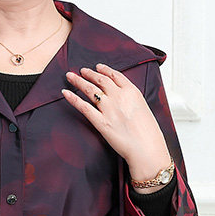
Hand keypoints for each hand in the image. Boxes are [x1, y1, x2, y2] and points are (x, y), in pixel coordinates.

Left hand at [62, 63, 170, 177]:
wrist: (147, 148)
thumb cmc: (148, 133)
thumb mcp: (144, 108)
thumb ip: (131, 100)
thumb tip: (123, 98)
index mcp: (132, 92)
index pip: (115, 75)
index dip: (104, 70)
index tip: (98, 67)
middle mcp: (119, 97)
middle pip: (100, 80)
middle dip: (89, 74)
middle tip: (82, 70)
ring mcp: (108, 109)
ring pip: (90, 89)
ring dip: (78, 81)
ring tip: (70, 76)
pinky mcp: (100, 122)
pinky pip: (83, 106)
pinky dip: (73, 98)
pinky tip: (65, 93)